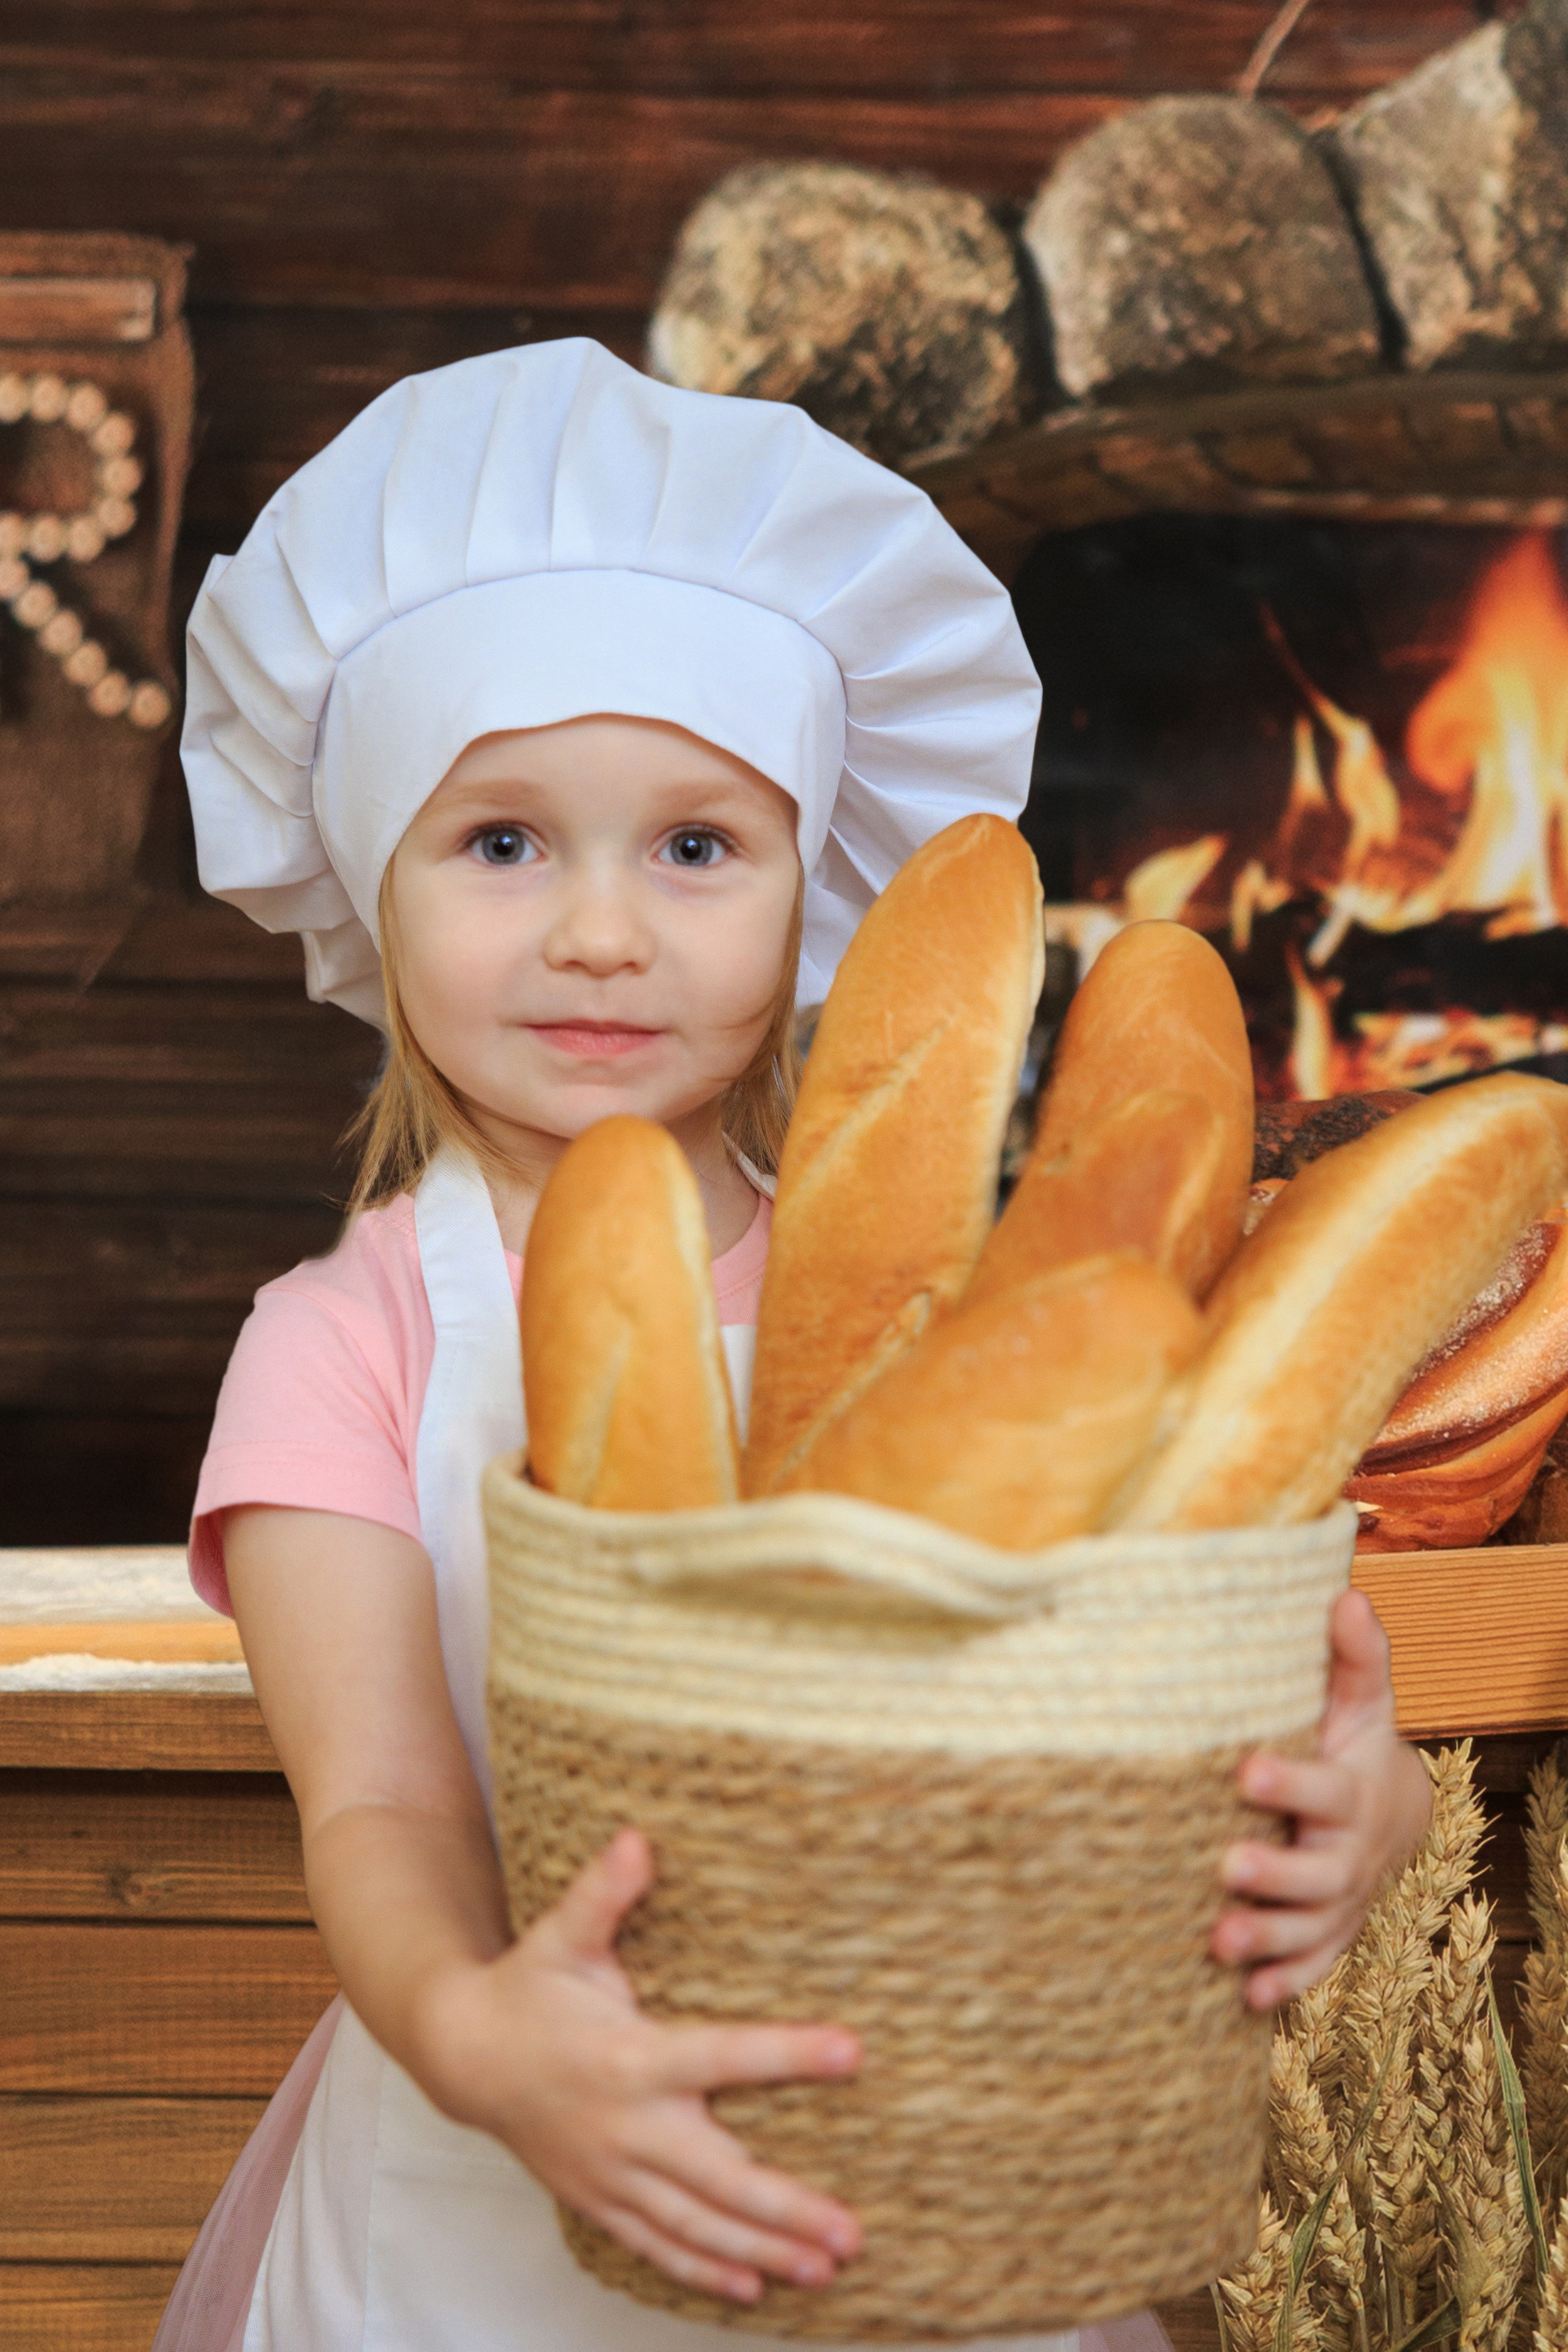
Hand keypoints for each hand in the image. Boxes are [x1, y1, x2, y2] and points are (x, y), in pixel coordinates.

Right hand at [423, 1828, 862, 2304]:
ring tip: (825, 2269)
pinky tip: (754, 2290)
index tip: (854, 2052)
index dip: (788, 2054)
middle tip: (851, 2233)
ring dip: (762, 2250)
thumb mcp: (562, 1935)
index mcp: (630, 2058)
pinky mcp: (598, 2200)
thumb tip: (637, 1838)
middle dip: (786, 2209)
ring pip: (695, 2226)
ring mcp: (611, 2174)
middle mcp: (626, 2127)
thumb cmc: (526, 1988)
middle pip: (718, 2178)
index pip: (722, 2056)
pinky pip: (656, 2245)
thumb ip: (603, 1893)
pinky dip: (703, 2271)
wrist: (462, 2055)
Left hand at [1211, 1586, 1431, 2010]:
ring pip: (1310, 1928)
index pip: (1322, 1789)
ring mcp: (1340, 1899)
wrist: (1388, 1809)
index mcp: (1349, 1790)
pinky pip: (1312, 1965)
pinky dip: (1284, 1983)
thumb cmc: (1351, 1740)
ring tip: (1218, 1943)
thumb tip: (1344, 1593)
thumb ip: (1354, 1654)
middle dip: (1273, 1875)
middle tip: (1222, 1867)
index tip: (1243, 1770)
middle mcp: (1347, 1852)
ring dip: (1267, 1939)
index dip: (1288, 1783)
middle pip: (1317, 1872)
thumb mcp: (1359, 1698)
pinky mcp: (1328, 1932)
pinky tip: (1246, 1998)